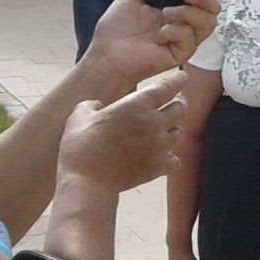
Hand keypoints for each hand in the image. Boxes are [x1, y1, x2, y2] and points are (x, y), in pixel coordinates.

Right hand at [54, 76, 190, 192]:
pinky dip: (170, 157)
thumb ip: (90, 106)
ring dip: (172, 129)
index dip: (178, 80)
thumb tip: (96, 105)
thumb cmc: (80, 148)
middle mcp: (154, 123)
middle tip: (174, 102)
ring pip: (179, 133)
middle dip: (178, 103)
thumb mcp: (78, 118)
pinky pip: (175, 159)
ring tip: (162, 130)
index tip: (181, 77)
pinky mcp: (158, 167)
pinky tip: (161, 156)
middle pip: (180, 108)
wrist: (86, 182)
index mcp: (137, 106)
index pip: (168, 87)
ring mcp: (159, 146)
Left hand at [81, 0, 219, 93]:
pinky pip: (191, 39)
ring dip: (190, 13)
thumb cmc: (116, 30)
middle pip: (213, 8)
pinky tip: (160, 34)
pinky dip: (177, 32)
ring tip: (166, 13)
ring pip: (209, 23)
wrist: (106, 54)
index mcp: (176, 7)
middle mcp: (185, 22)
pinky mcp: (181, 54)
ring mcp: (185, 39)